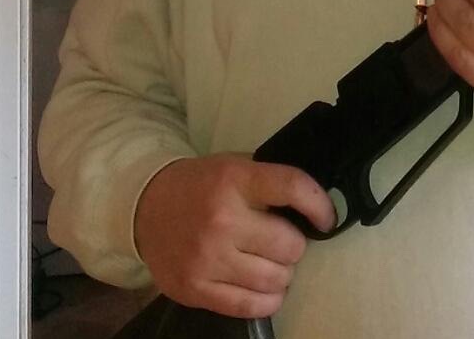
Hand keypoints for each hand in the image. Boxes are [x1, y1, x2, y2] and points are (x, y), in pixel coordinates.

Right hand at [134, 154, 334, 319]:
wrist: (146, 207)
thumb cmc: (200, 185)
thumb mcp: (234, 167)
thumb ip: (267, 182)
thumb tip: (312, 205)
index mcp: (235, 180)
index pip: (293, 187)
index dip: (319, 205)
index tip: (327, 218)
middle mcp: (223, 219)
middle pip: (289, 245)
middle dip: (295, 246)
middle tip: (285, 242)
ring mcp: (208, 258)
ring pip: (274, 280)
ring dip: (283, 274)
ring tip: (274, 265)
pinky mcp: (196, 289)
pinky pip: (249, 306)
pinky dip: (268, 300)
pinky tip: (267, 290)